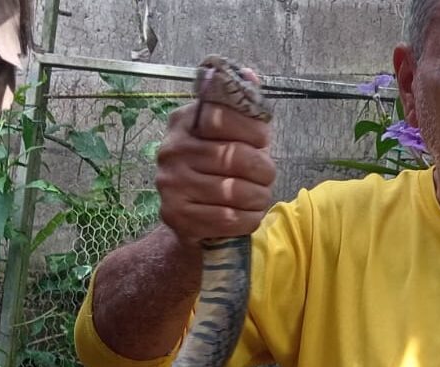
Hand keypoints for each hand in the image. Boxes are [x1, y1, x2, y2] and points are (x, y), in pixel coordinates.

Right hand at [155, 71, 275, 245]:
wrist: (190, 216)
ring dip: (259, 196)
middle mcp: (172, 150)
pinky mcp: (175, 215)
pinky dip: (248, 218)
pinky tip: (251, 214)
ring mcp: (170, 184)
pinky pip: (226, 218)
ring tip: (261, 196)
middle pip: (233, 156)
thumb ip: (241, 107)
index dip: (252, 129)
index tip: (263, 141)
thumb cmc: (217, 169)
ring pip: (233, 190)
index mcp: (184, 121)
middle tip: (268, 176)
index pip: (221, 116)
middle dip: (263, 169)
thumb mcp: (229, 135)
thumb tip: (250, 75)